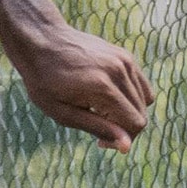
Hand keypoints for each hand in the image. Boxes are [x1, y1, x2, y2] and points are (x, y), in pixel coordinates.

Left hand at [6, 22, 154, 151]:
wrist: (41, 40)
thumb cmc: (44, 80)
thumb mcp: (62, 112)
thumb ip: (97, 128)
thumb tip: (127, 147)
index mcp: (103, 87)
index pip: (135, 123)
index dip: (122, 139)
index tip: (99, 142)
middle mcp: (119, 71)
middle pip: (142, 113)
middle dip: (124, 128)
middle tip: (97, 128)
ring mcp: (125, 60)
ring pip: (145, 100)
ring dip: (127, 112)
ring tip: (99, 111)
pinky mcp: (125, 56)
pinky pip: (141, 86)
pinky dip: (130, 97)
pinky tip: (106, 97)